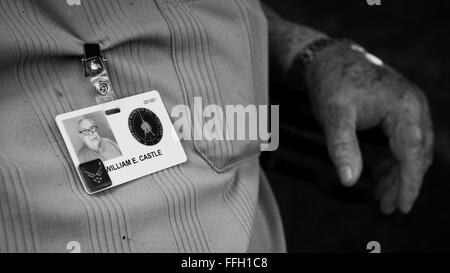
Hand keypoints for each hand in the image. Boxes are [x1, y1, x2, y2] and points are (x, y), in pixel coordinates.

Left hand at [305, 42, 433, 213]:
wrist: (330, 58)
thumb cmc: (331, 84)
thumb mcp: (333, 116)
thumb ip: (342, 147)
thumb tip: (349, 181)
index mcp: (404, 107)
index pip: (412, 153)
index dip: (409, 183)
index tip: (402, 207)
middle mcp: (414, 106)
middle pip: (416, 154)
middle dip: (403, 183)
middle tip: (386, 208)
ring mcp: (409, 107)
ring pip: (412, 150)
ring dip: (399, 175)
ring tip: (381, 197)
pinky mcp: (400, 110)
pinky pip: (404, 141)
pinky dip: (394, 161)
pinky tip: (379, 175)